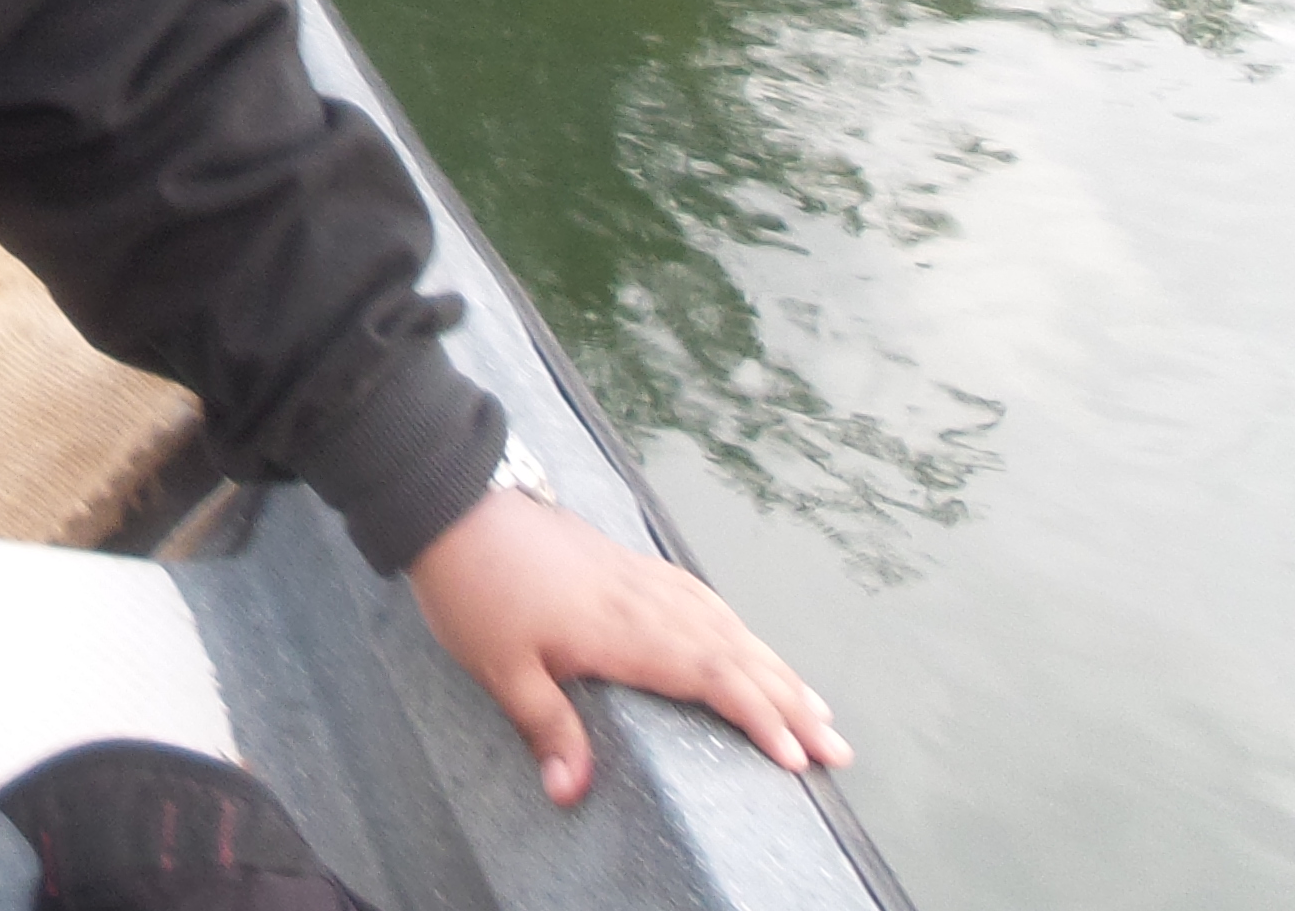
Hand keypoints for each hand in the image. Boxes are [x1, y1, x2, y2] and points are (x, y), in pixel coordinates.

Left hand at [406, 484, 851, 807]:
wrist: (456, 503)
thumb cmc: (476, 587)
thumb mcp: (500, 668)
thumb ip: (546, 727)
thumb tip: (572, 792)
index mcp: (627, 631)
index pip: (715, 679)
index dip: (762, 718)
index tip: (799, 758)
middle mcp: (649, 602)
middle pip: (738, 656)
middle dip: (792, 704)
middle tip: (838, 748)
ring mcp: (643, 578)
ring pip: (729, 626)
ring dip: (776, 668)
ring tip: (817, 706)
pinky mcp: (630, 564)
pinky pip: (704, 599)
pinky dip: (739, 630)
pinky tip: (747, 643)